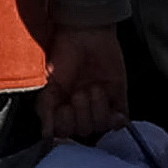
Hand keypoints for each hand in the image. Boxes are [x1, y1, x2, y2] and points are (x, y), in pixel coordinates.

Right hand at [41, 23, 130, 142]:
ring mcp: (100, 104)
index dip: (66, 124)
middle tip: (80, 91)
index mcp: (61, 107)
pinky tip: (115, 113)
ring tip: (94, 87)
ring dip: (98, 107)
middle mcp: (81, 109)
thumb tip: (46, 135)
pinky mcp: (118, 97)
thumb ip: (46, 109)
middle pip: (85, 130)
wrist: (86, 32)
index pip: (65, 132)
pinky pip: (121, 121)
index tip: (64, 107)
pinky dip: (118, 121)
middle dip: (82, 111)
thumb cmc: (63, 54)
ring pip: (102, 125)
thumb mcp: (49, 83)